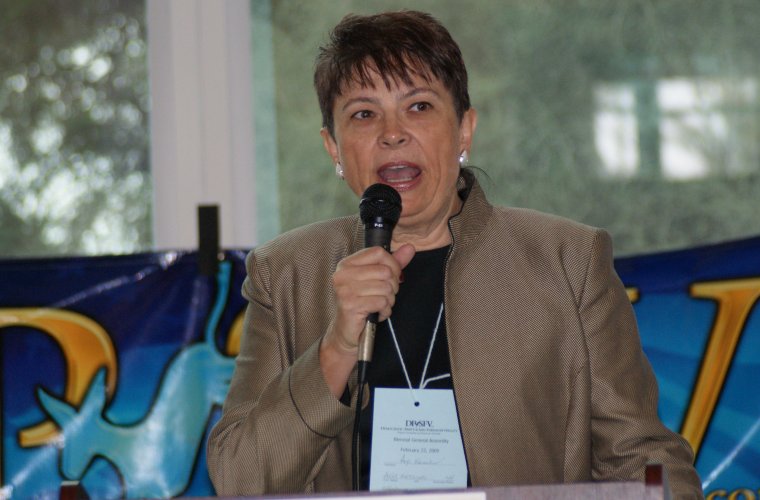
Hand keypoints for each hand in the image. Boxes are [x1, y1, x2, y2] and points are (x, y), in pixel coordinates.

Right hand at [320, 244, 414, 396]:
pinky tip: (377, 314)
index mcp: (347, 264)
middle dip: (392, 286)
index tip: (393, 277)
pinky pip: (381, 302)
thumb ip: (393, 263)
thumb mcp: (377, 280)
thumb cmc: (362, 304)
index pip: (378, 253)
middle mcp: (343, 275)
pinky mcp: (350, 305)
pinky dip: (385, 311)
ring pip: (385, 288)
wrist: (348, 332)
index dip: (393, 264)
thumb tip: (410, 247)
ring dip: (388, 300)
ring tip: (379, 306)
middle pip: (385, 271)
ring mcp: (345, 290)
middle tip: (384, 296)